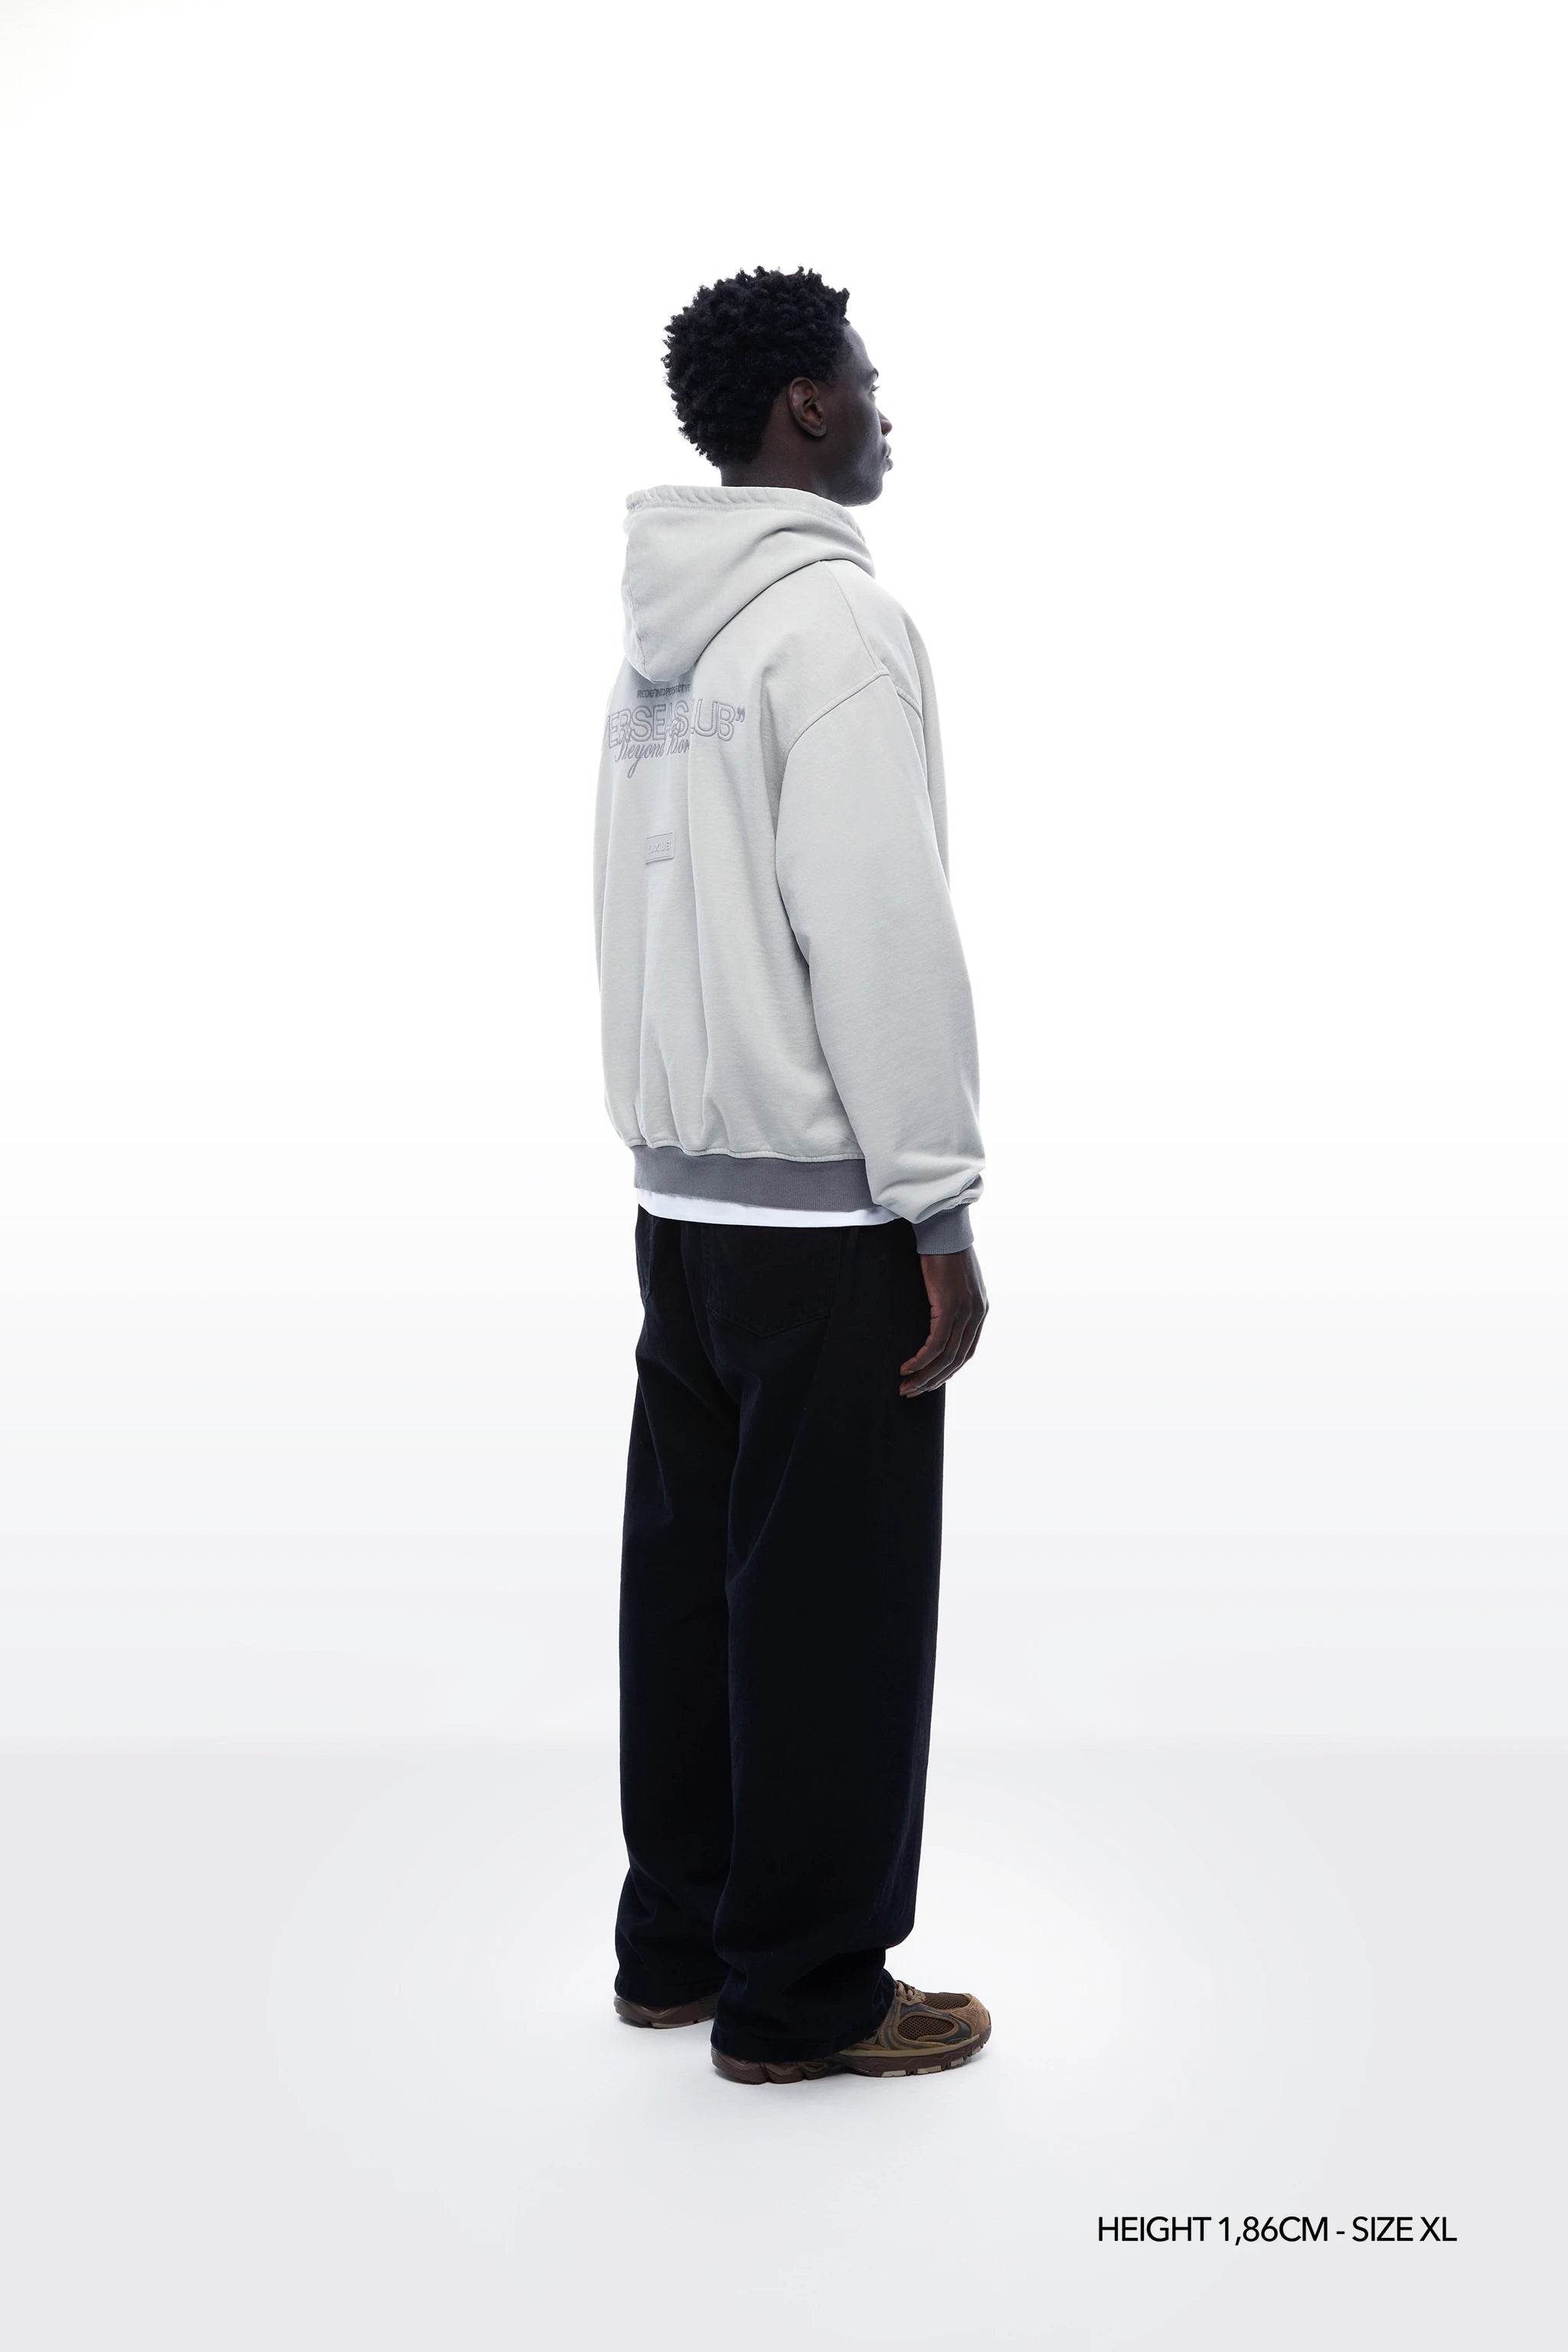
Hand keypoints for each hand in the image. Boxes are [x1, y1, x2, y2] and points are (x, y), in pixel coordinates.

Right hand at [899, 1246, 987, 1396]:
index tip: (928, 1381)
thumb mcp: (953, 1282)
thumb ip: (951, 1302)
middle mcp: (977, 1315)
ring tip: (906, 1386)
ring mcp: (966, 1312)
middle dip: (933, 1380)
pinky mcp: (950, 1308)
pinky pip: (935, 1344)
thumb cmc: (943, 1251)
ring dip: (924, 1375)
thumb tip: (935, 1316)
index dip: (947, 1371)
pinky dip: (920, 1359)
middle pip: (956, 1360)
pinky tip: (907, 1367)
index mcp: (980, 1310)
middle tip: (912, 1392)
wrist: (943, 1229)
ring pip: (946, 1357)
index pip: (966, 1352)